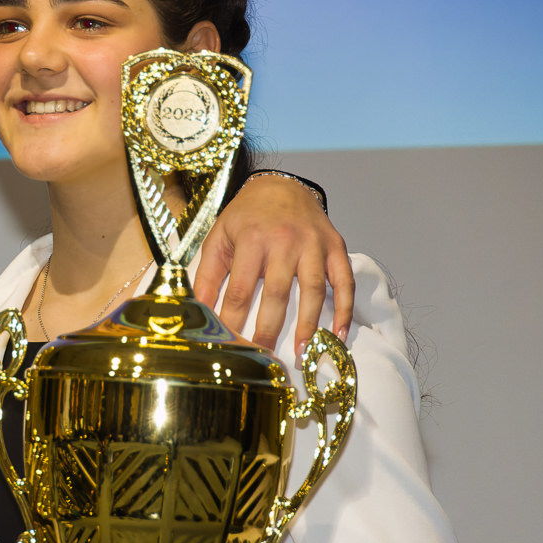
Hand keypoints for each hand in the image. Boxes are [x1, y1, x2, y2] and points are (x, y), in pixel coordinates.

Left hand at [196, 173, 352, 354]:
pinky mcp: (336, 247)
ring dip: (308, 325)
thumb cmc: (246, 217)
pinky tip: (338, 334)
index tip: (229, 345)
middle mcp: (284, 241)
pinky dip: (344, 309)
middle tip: (262, 356)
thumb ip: (208, 274)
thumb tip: (198, 310)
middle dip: (268, 329)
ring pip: (312, 290)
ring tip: (300, 353)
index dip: (233, 320)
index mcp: (251, 239)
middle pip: (276, 294)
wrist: (281, 186)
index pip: (240, 289)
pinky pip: (344, 281)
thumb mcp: (218, 238)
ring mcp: (313, 244)